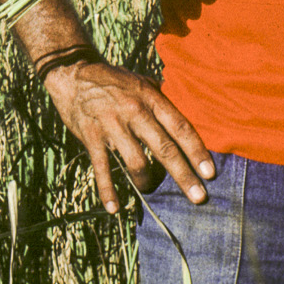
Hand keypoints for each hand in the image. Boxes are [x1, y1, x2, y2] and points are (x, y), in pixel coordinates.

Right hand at [44, 59, 215, 213]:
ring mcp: (111, 125)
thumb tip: (192, 113)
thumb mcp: (142, 82)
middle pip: (164, 148)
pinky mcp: (91, 137)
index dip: (196, 151)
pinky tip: (115, 209)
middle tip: (199, 197)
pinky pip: (102, 168)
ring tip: (151, 189)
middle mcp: (133, 111)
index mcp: (150, 98)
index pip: (179, 126)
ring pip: (136, 161)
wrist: (73, 74)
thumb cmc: (114, 81)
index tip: (210, 173)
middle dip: (183, 175)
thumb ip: (163, 99)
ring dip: (147, 182)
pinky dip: (108, 191)